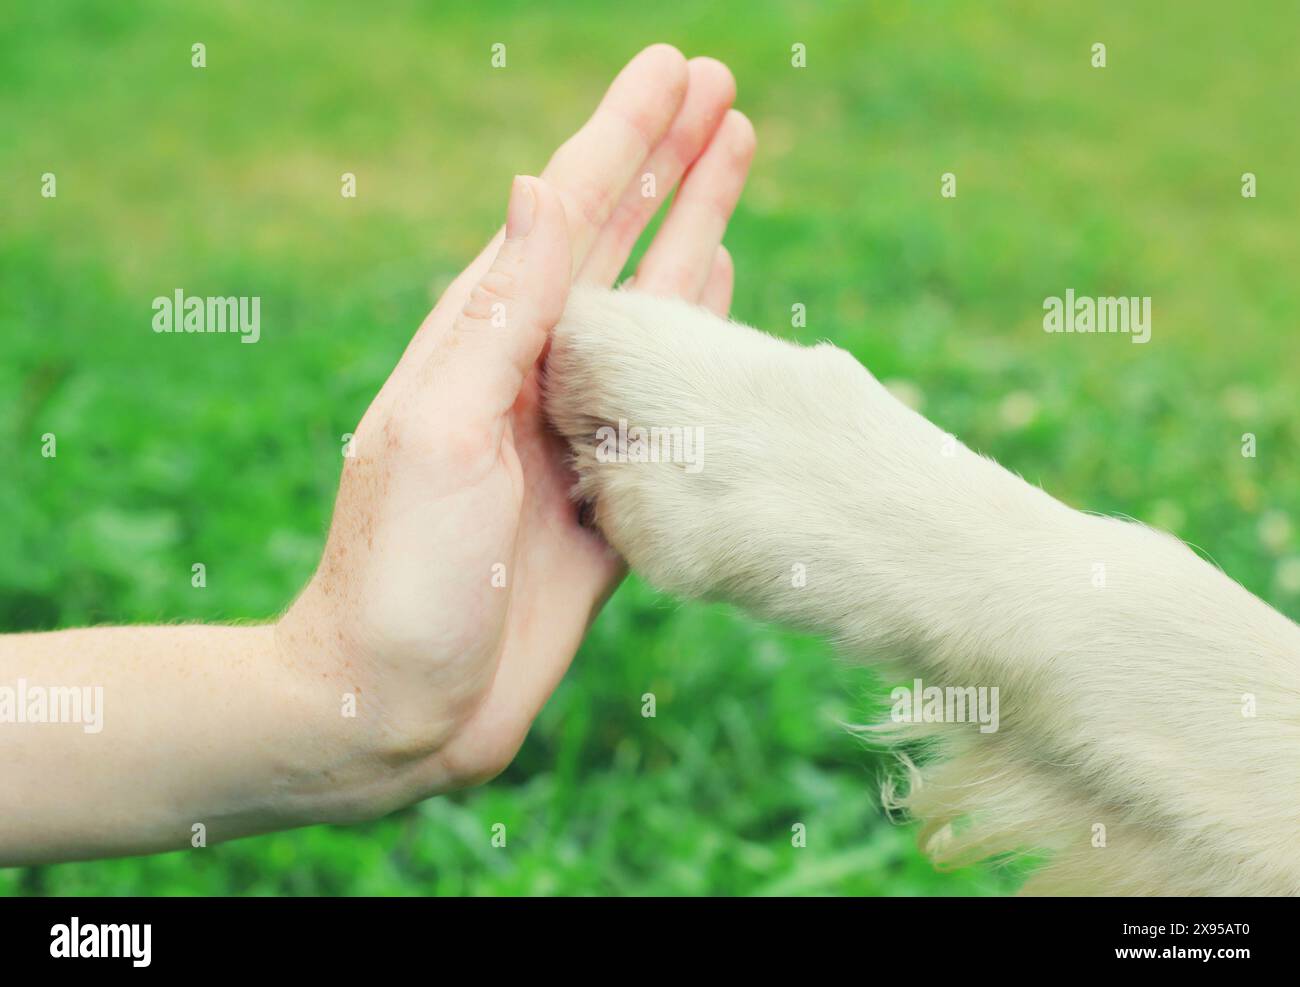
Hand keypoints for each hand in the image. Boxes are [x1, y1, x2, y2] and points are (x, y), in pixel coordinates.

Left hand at [277, 45, 755, 812]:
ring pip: (653, 309)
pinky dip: (698, 342)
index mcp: (485, 341)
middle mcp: (532, 372)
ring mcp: (574, 429)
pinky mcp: (609, 492)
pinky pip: (669, 399)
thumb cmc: (403, 569)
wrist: (401, 703)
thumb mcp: (443, 425)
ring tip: (733, 167)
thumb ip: (501, 311)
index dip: (628, 137)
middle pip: (621, 242)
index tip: (676, 67)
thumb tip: (539, 185)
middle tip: (723, 92)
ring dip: (694, 234)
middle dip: (671, 165)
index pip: (572, 211)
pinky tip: (717, 298)